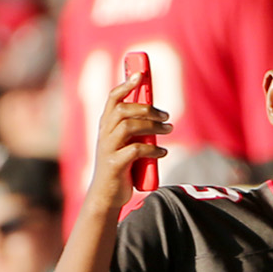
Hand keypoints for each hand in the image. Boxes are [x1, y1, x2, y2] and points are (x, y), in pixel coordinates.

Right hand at [87, 75, 169, 209]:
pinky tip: (163, 152)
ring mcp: (108, 149)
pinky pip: (135, 150)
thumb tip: (158, 115)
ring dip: (152, 126)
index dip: (126, 84)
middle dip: (147, 108)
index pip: (112, 98)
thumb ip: (135, 130)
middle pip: (123, 110)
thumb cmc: (120, 168)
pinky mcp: (114, 165)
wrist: (106, 196)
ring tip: (168, 130)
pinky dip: (153, 149)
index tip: (141, 74)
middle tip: (166, 116)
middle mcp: (104, 134)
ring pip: (129, 127)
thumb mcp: (125, 144)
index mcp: (105, 126)